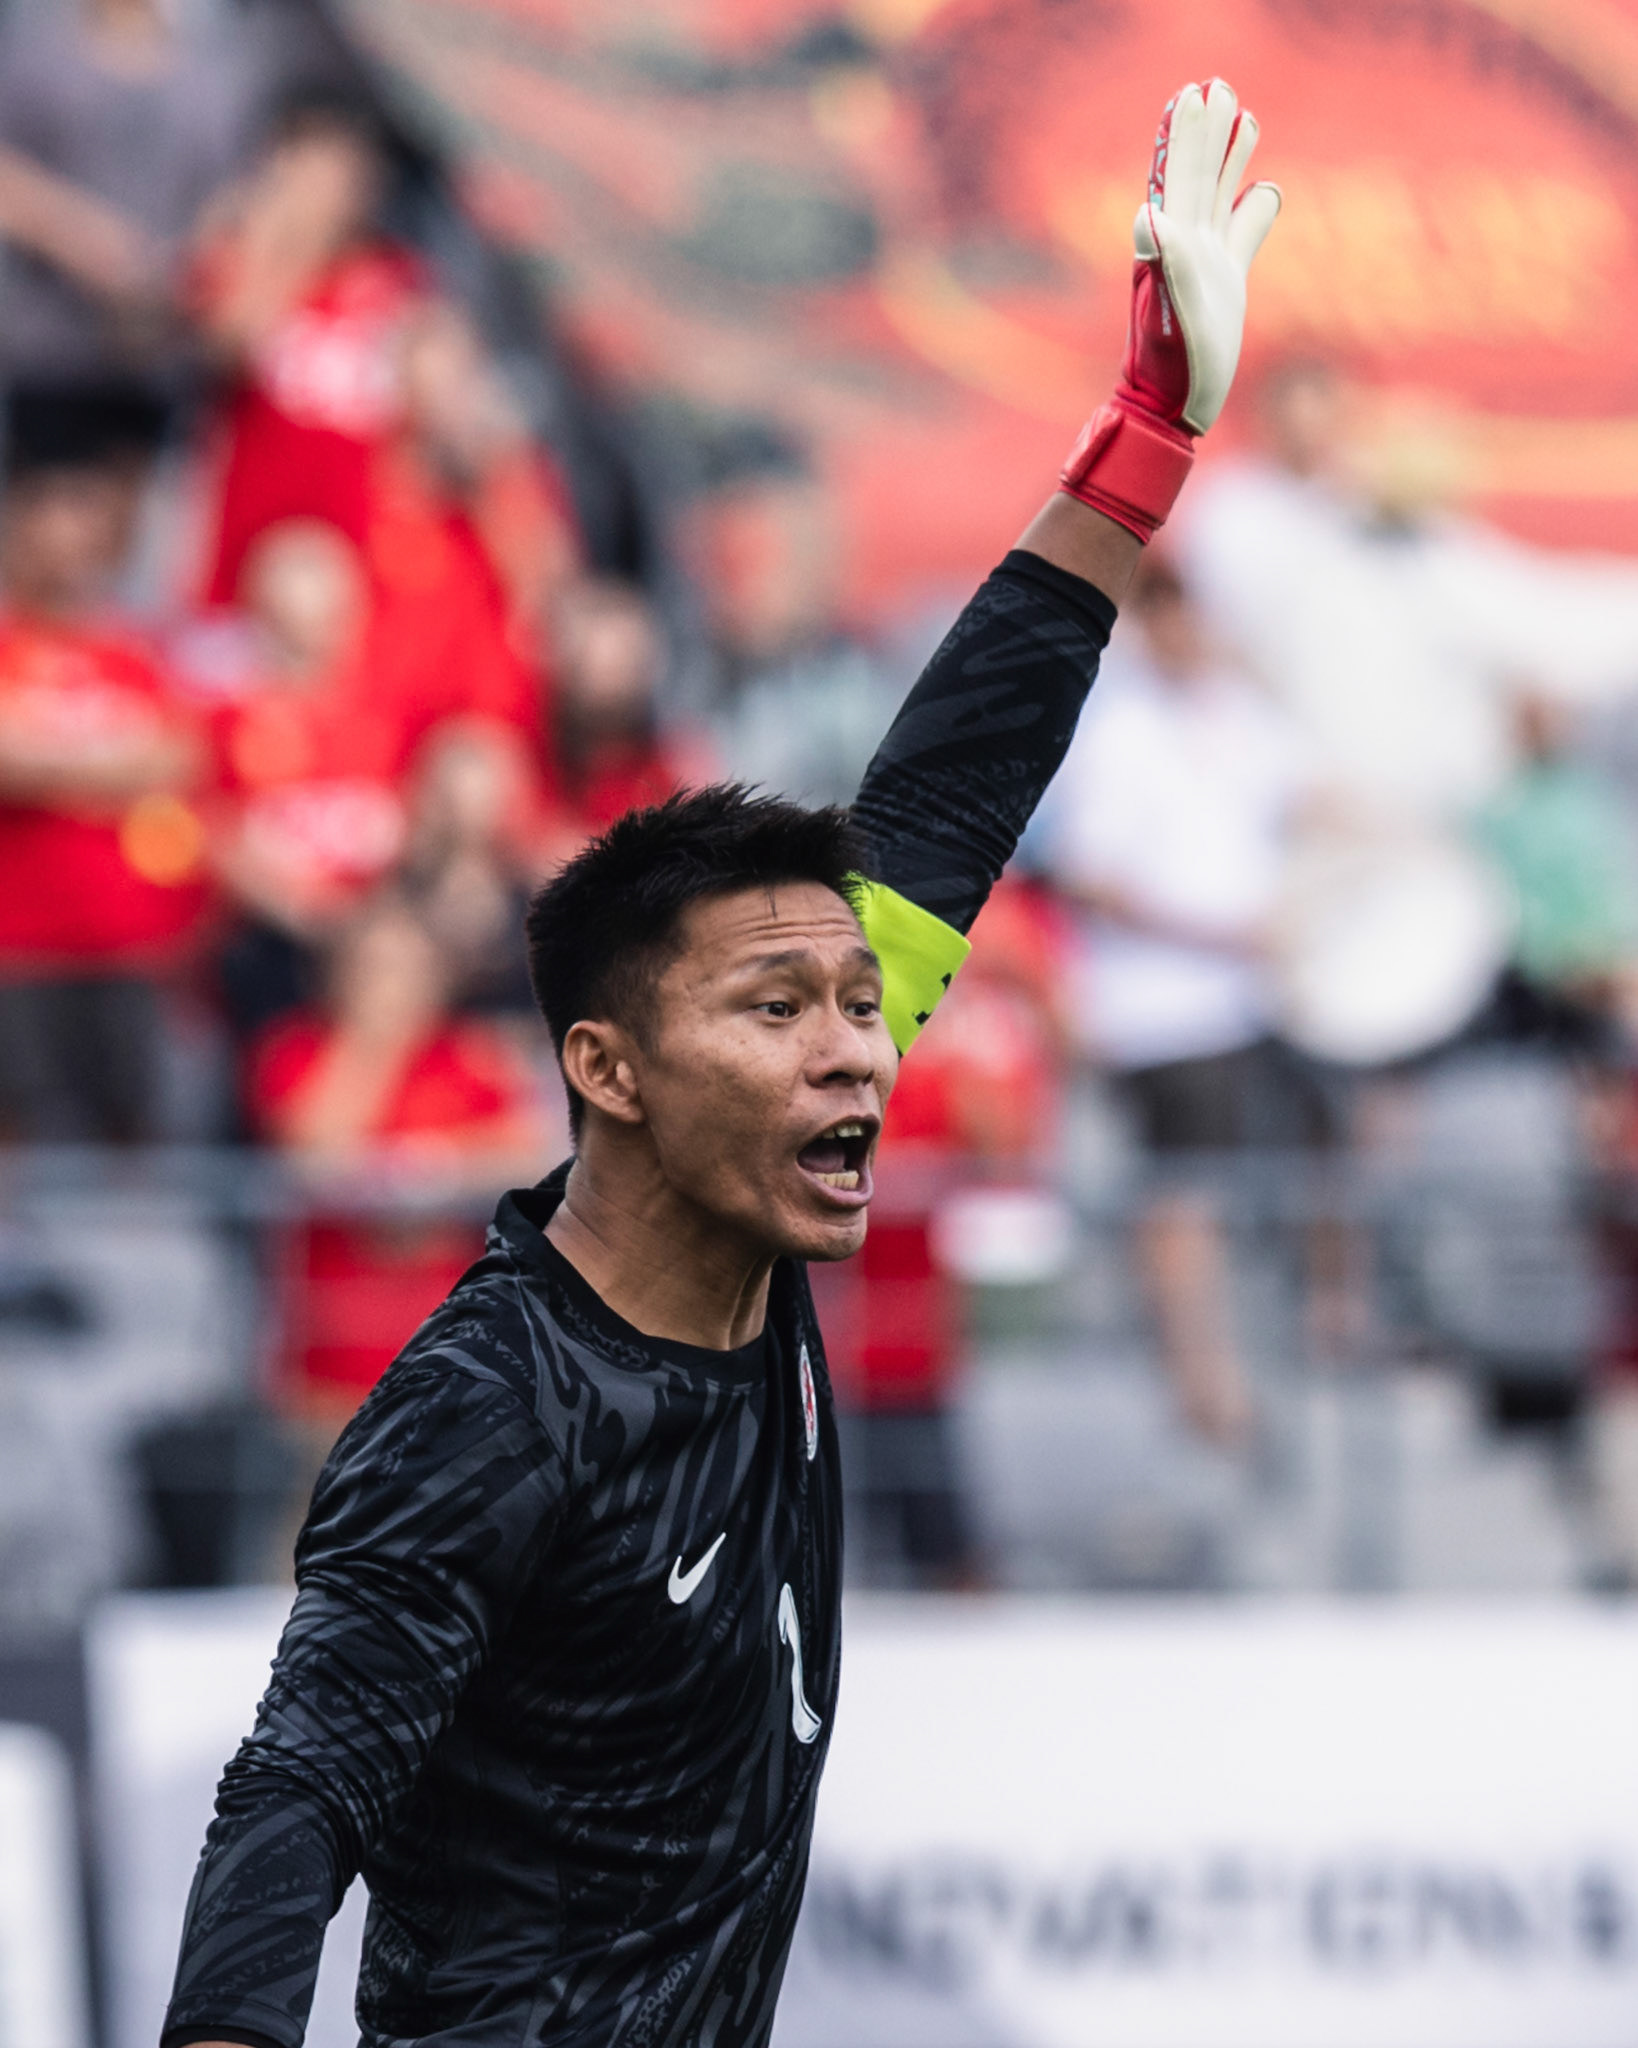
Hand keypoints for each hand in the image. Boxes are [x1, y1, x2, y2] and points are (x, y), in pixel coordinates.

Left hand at [1059, 79, 1280, 540]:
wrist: (1177, 407)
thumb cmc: (1175, 369)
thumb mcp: (1175, 313)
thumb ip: (1170, 261)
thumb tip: (1152, 215)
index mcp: (1175, 245)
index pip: (1183, 178)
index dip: (1190, 138)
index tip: (1195, 93)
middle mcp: (1188, 246)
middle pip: (1200, 177)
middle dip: (1207, 133)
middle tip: (1216, 84)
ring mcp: (1207, 262)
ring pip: (1220, 196)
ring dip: (1228, 156)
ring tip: (1241, 114)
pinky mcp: (1225, 283)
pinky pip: (1241, 231)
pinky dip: (1252, 203)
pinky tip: (1262, 187)